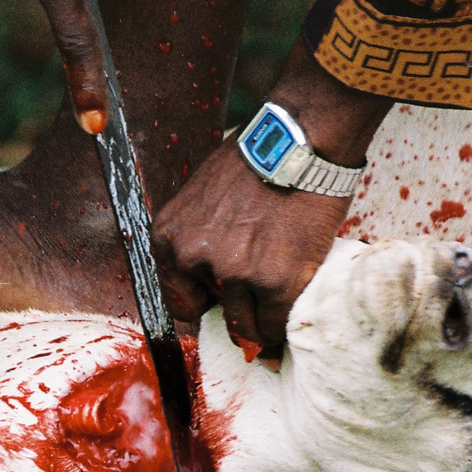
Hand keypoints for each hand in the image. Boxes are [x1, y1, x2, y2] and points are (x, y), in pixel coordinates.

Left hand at [153, 43, 392, 355]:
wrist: (300, 141)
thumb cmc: (257, 158)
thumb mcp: (203, 194)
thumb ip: (201, 234)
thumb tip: (214, 270)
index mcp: (170, 236)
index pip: (178, 297)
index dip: (204, 303)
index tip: (220, 306)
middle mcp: (196, 258)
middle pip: (214, 314)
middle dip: (235, 315)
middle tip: (253, 317)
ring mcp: (235, 274)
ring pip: (245, 326)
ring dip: (260, 326)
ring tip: (274, 323)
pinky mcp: (276, 283)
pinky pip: (275, 324)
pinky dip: (281, 330)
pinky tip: (288, 324)